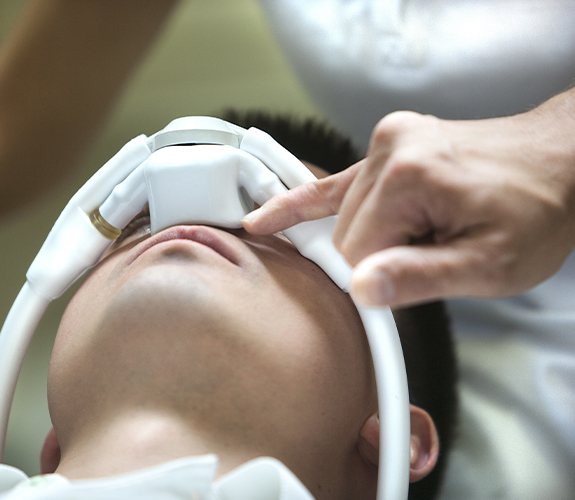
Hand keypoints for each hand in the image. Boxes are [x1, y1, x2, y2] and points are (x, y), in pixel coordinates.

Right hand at [243, 99, 574, 306]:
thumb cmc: (536, 212)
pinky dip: (302, 203)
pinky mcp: (386, 144)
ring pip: (342, 216)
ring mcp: (386, 141)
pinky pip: (333, 182)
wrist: (561, 161)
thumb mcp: (493, 264)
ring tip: (421, 233)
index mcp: (412, 177)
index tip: (403, 289)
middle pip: (345, 234)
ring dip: (369, 238)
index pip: (355, 253)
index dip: (377, 281)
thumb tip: (360, 290)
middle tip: (427, 257)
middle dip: (376, 259)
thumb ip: (422, 278)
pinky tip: (266, 219)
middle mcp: (391, 149)